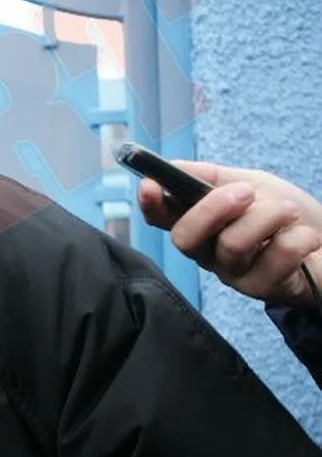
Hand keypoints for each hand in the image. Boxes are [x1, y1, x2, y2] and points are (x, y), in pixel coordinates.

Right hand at [138, 161, 321, 308]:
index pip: (161, 218)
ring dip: (268, 217)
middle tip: (246, 193)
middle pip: (185, 238)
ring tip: (289, 212)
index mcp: (200, 223)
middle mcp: (208, 252)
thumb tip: (173, 167)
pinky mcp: (263, 288)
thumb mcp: (250, 183)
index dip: (151, 204)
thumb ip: (211, 177)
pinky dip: (296, 239)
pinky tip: (305, 238)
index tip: (151, 185)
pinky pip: (273, 260)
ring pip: (232, 245)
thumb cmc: (286, 215)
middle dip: (214, 208)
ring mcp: (233, 273)